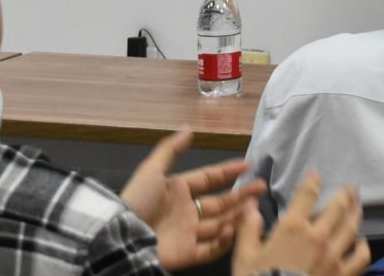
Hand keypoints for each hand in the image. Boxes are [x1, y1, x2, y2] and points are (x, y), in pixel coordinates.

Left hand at [120, 129, 266, 269]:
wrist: (122, 237)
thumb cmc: (139, 201)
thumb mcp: (152, 170)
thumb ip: (171, 149)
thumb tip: (189, 127)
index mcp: (178, 191)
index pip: (208, 179)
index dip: (227, 171)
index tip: (248, 165)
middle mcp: (186, 212)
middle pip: (220, 203)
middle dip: (240, 195)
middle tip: (261, 187)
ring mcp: (188, 234)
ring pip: (220, 225)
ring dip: (237, 216)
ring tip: (253, 207)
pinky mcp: (187, 255)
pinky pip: (211, 250)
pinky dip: (225, 242)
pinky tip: (233, 229)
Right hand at [233, 170, 369, 275]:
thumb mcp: (244, 258)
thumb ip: (248, 230)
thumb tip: (250, 207)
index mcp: (293, 228)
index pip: (306, 195)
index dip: (313, 181)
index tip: (316, 174)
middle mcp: (318, 236)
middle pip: (338, 207)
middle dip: (345, 194)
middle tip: (351, 187)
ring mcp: (334, 255)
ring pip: (352, 227)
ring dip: (356, 214)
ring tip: (358, 207)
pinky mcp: (344, 274)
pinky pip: (360, 257)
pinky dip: (363, 247)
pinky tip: (362, 243)